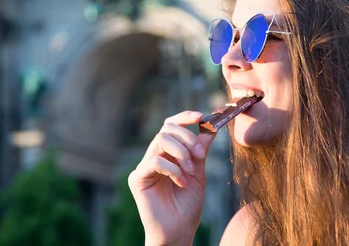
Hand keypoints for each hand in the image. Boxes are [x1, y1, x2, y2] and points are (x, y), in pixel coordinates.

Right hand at [128, 111, 216, 245]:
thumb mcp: (199, 173)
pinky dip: (172, 168)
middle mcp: (153, 156)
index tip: (200, 116)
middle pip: (166, 129)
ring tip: (191, 170)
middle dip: (186, 137)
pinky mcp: (137, 179)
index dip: (183, 117)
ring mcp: (144, 167)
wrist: (179, 232)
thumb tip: (210, 126)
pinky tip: (181, 181)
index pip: (170, 125)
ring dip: (181, 152)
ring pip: (160, 140)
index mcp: (166, 154)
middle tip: (199, 153)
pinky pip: (154, 160)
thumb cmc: (187, 205)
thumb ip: (201, 150)